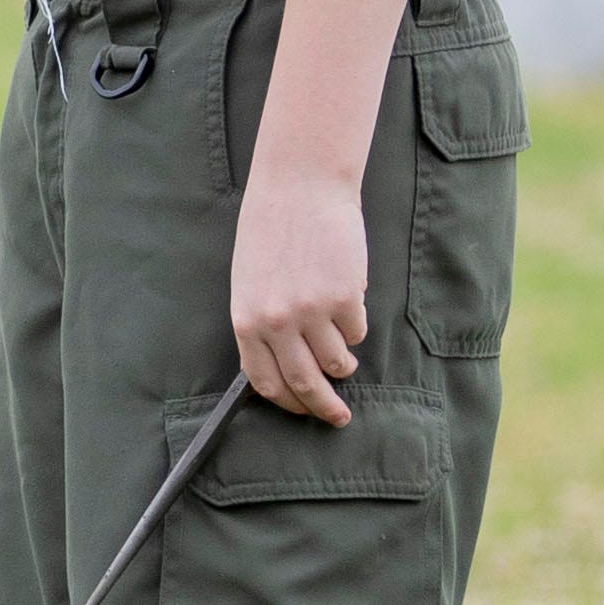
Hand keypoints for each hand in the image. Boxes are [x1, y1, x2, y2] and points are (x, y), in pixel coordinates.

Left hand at [230, 161, 368, 425]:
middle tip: (339, 417)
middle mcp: (278, 323)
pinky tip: (347, 302)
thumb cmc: (272, 231)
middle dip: (324, 407)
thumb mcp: (250, 282)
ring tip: (345, 353)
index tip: (304, 409)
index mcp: (247, 321)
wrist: (300, 187)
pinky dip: (355, 325)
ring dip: (344, 363)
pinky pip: (356, 330)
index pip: (266, 382)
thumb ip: (264, 324)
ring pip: (337, 360)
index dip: (288, 402)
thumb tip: (285, 366)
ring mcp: (312, 311)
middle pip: (305, 383)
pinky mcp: (344, 298)